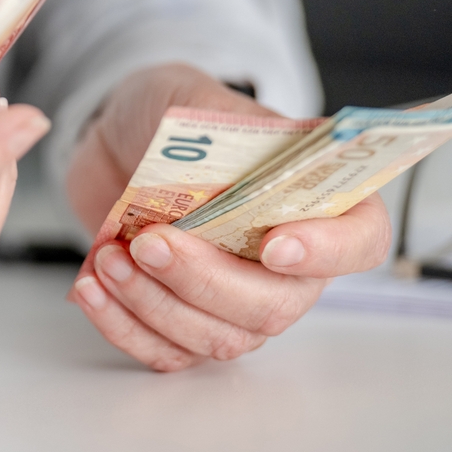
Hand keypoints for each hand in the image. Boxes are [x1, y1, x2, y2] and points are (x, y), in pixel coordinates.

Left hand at [65, 63, 390, 370]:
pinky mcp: (182, 316)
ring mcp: (234, 298)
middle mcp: (287, 262)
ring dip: (154, 304)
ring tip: (109, 259)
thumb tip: (229, 158)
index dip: (327, 253)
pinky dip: (124, 327)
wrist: (114, 140)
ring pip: (217, 337)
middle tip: (151, 244)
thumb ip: (217, 128)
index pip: (359, 240)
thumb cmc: (167, 118)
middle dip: (204, 280)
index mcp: (314, 199)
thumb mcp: (192, 100)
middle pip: (272, 306)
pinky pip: (167, 351)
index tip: (274, 246)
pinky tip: (92, 288)